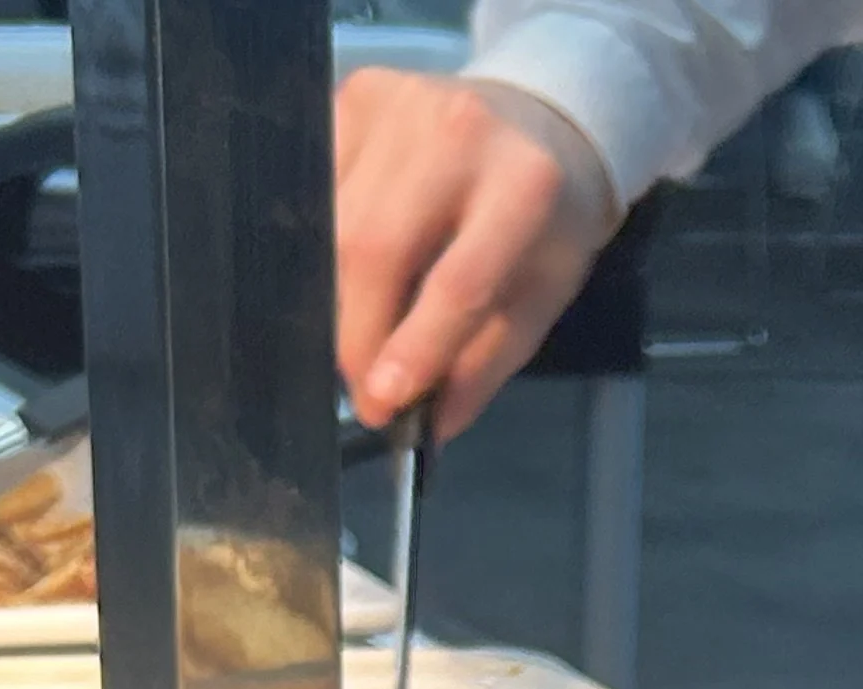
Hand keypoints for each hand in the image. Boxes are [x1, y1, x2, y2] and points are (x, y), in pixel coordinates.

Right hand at [337, 71, 612, 439]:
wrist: (536, 123)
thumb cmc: (545, 220)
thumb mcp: (542, 296)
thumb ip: (487, 361)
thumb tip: (430, 422)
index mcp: (524, 187)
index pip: (455, 282)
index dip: (413, 348)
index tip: (383, 403)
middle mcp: (458, 133)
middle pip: (375, 249)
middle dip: (357, 334)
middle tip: (363, 391)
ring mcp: (400, 104)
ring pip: (334, 220)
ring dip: (335, 298)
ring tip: (357, 339)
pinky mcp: (357, 91)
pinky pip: (318, 183)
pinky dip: (320, 243)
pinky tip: (343, 274)